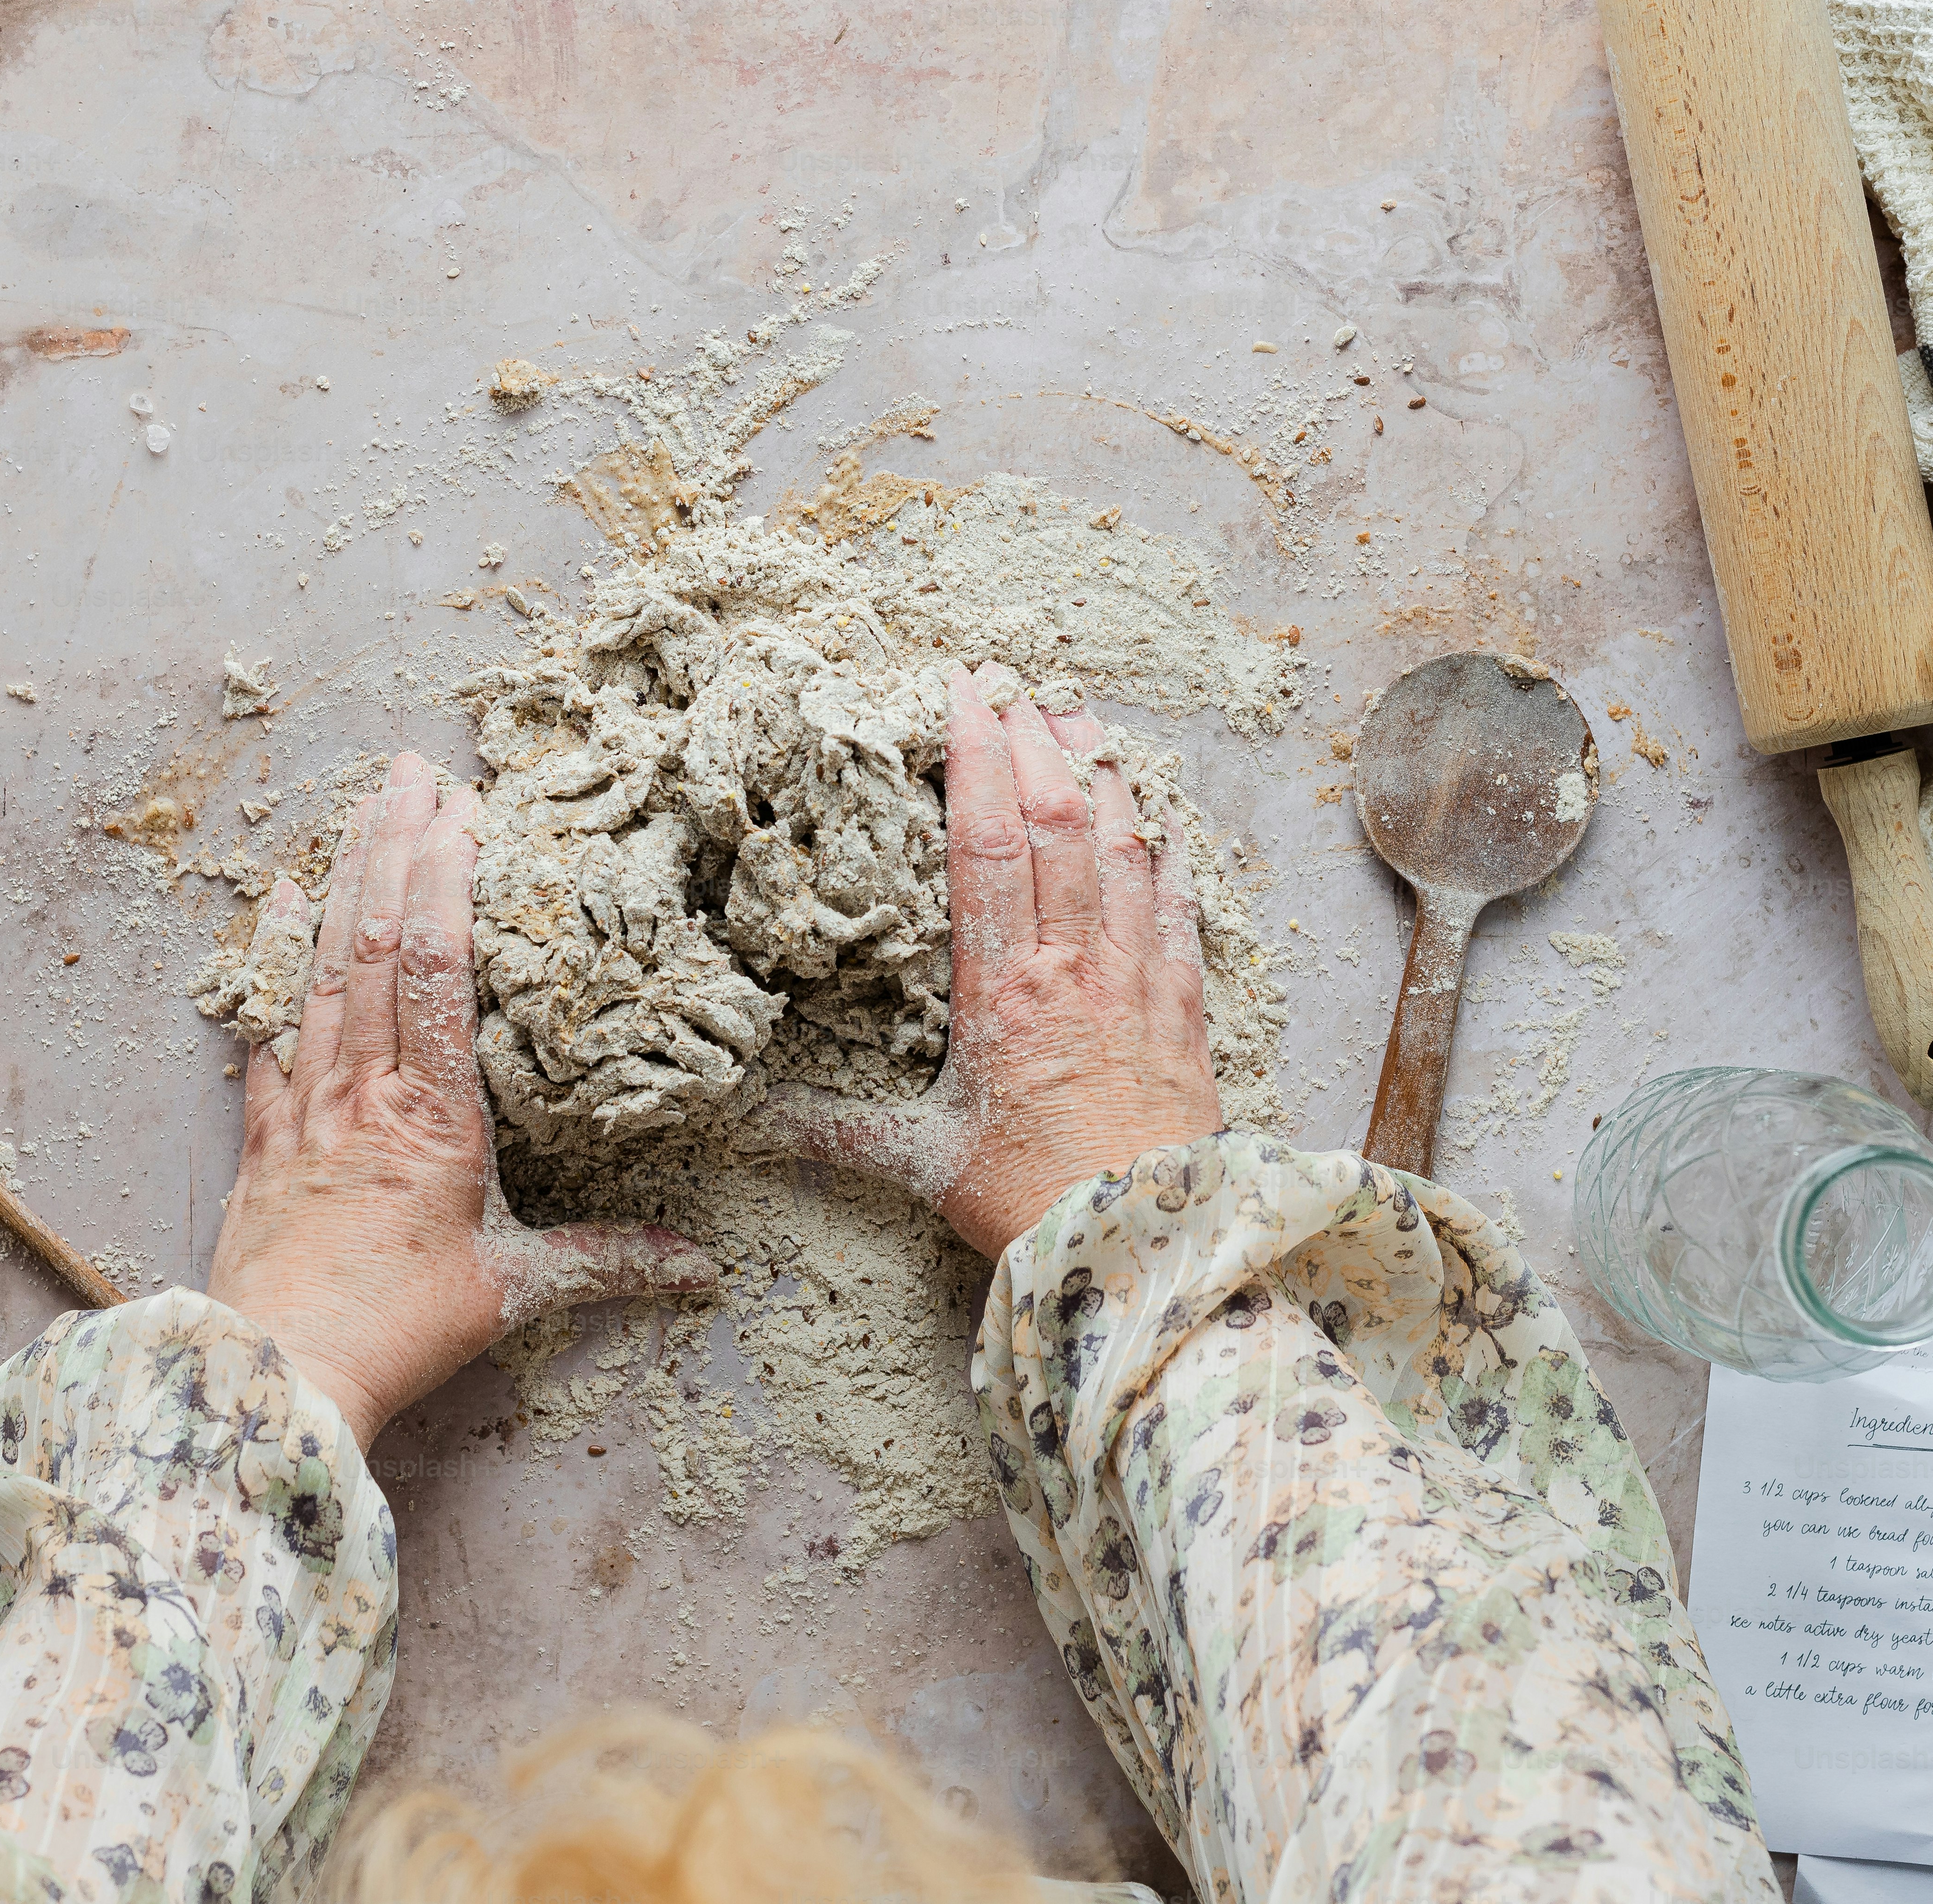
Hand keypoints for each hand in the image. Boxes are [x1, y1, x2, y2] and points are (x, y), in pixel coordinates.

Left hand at [208, 753, 716, 1445]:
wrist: (281, 1376)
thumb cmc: (399, 1334)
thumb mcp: (515, 1294)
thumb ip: (609, 1263)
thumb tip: (704, 1270)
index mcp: (435, 1121)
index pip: (438, 974)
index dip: (449, 886)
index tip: (464, 816)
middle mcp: (366, 1096)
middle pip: (378, 946)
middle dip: (396, 849)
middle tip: (414, 771)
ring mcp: (308, 1108)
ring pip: (322, 969)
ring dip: (343, 879)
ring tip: (361, 805)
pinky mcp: (265, 1136)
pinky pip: (264, 1028)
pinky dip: (269, 956)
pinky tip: (276, 896)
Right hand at [763, 666, 1222, 1254]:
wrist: (1145, 1248)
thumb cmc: (1031, 1206)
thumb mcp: (922, 1164)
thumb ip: (838, 1132)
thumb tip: (749, 1124)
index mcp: (1003, 992)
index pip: (988, 846)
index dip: (977, 761)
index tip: (962, 698)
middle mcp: (1073, 970)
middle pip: (1060, 825)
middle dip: (1036, 743)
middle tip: (1015, 684)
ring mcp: (1135, 985)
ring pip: (1125, 852)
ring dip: (1105, 779)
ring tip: (1084, 722)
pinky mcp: (1183, 1015)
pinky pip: (1179, 916)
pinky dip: (1171, 862)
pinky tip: (1166, 827)